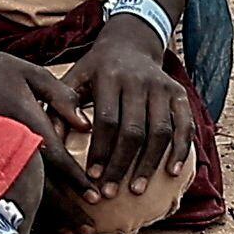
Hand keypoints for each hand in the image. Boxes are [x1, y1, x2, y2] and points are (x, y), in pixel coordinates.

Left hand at [66, 21, 193, 198]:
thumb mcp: (74, 78)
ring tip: (136, 189)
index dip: (100, 150)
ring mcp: (162, 87)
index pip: (107, 120)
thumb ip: (60, 106)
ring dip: (149, 164)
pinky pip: (184, 126)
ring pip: (160, 132)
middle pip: (133, 130)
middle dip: (121, 164)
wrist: (130, 43)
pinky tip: (170, 172)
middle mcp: (139, 80)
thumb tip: (50, 141)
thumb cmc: (96, 69)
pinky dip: (179, 150)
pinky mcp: (179, 93)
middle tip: (110, 191)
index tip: (91, 176)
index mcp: (110, 76)